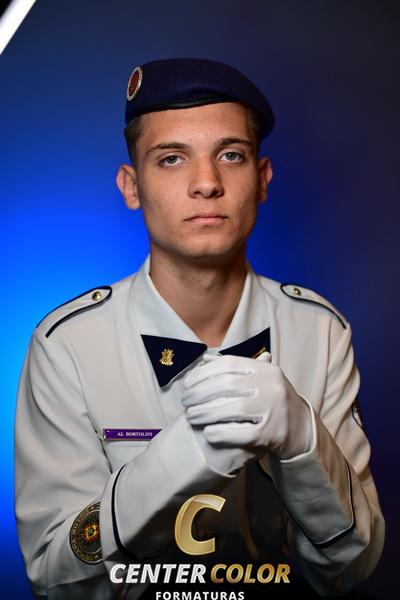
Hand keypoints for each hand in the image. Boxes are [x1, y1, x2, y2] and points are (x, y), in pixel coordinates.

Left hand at [183, 353, 312, 459]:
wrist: (302, 429)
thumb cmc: (272, 401)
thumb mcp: (259, 379)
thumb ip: (234, 370)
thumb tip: (205, 361)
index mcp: (265, 369)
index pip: (228, 365)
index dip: (203, 374)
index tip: (187, 384)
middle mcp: (271, 386)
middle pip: (226, 386)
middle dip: (200, 394)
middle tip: (185, 403)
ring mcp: (274, 409)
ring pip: (232, 409)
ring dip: (206, 413)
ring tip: (191, 417)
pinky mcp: (273, 433)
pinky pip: (241, 433)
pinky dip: (221, 433)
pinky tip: (208, 433)